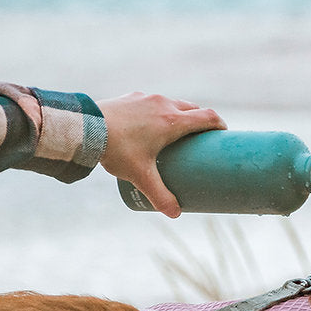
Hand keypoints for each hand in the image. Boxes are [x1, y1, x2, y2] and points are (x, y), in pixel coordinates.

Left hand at [97, 93, 224, 217]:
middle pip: (193, 108)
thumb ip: (159, 196)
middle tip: (201, 139)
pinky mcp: (132, 97)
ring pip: (173, 102)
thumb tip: (175, 214)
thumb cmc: (117, 149)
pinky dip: (160, 111)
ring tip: (177, 132)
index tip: (224, 135)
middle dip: (201, 121)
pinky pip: (154, 102)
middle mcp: (163, 104)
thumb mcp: (140, 176)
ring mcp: (147, 97)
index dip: (220, 125)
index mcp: (172, 121)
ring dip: (180, 114)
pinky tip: (151, 123)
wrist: (87, 127)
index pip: (208, 117)